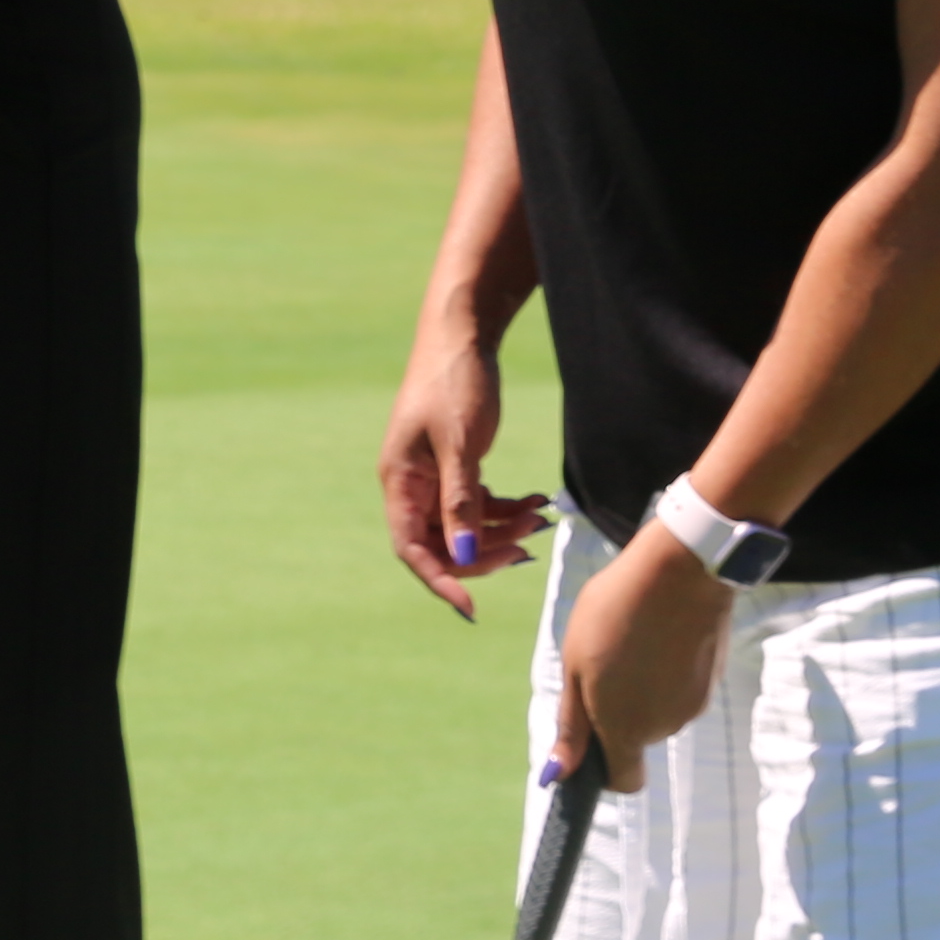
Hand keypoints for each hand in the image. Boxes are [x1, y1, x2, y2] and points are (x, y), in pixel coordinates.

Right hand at [378, 328, 552, 619]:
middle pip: (440, 541)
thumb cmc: (454, 382)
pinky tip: (533, 501)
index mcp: (399, 481)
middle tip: (526, 547)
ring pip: (462, 524)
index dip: (438, 579)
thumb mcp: (461, 444)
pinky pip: (474, 503)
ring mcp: (430, 476)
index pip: (411, 548)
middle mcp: (410, 485)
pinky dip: (503, 508)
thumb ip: (461, 501)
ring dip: (500, 529)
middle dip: (482, 551)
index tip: (469, 605)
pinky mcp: (452, 465)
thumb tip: (459, 553)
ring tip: (540, 518)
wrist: (461, 333)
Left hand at [547, 530, 729, 787]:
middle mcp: (664, 727)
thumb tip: (557, 775)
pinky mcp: (712, 680)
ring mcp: (693, 704)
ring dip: (641, 687)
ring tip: (632, 639)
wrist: (681, 571)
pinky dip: (667, 671)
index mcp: (625, 729)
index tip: (589, 744)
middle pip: (636, 738)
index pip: (624, 780)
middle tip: (603, 661)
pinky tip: (658, 634)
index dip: (604, 771)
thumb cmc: (615, 614)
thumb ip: (572, 725)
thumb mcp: (576, 667)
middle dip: (617, 712)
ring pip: (658, 710)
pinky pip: (680, 688)